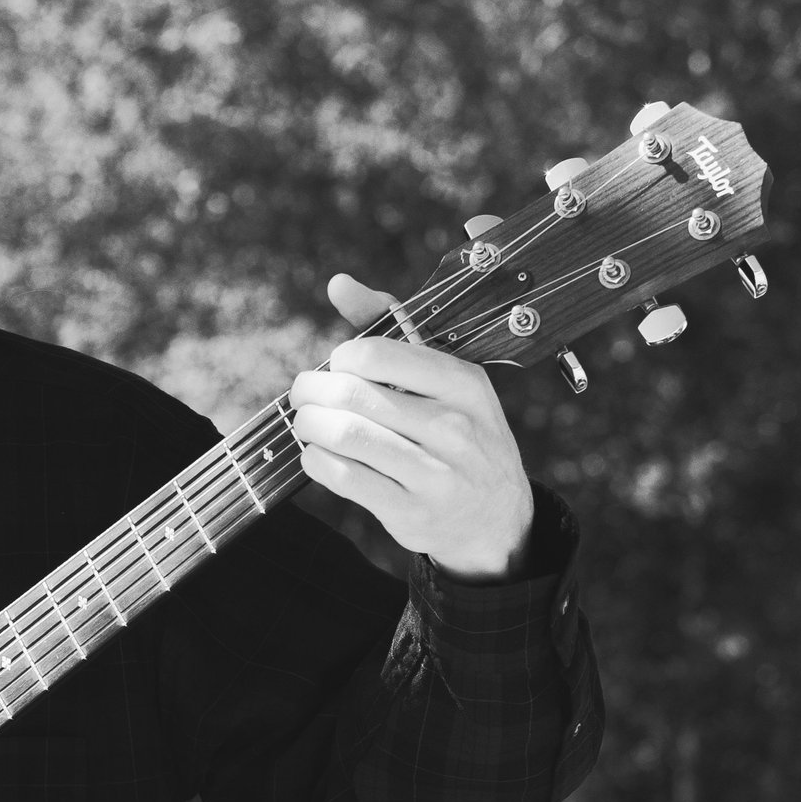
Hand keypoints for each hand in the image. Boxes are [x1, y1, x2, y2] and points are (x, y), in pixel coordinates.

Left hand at [290, 274, 536, 578]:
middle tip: (304, 396)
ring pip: (345, 435)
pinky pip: (343, 477)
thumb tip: (338, 283)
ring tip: (306, 423)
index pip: (378, 354)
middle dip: (312, 391)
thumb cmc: (460, 435)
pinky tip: (317, 455)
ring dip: (309, 425)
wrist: (497, 517)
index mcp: (464, 383)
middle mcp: (454, 426)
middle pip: (353, 394)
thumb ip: (393, 328)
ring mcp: (434, 473)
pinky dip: (316, 461)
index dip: (341, 358)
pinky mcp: (410, 511)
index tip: (336, 368)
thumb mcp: (447, 381)